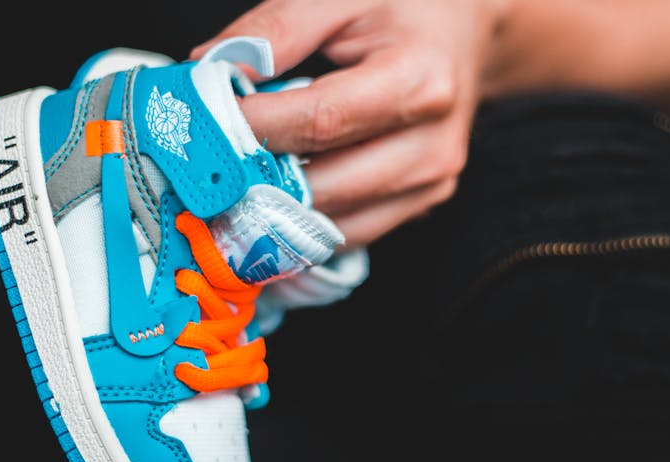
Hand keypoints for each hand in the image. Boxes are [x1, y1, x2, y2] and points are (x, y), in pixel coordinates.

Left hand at [192, 0, 503, 248]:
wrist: (466, 30)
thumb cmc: (404, 5)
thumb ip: (274, 31)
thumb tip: (207, 73)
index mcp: (419, 81)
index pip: (319, 122)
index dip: (255, 128)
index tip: (204, 124)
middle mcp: (433, 144)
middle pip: (325, 185)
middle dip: (257, 179)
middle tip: (204, 168)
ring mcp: (432, 182)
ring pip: (333, 222)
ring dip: (276, 210)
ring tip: (231, 184)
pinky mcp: (423, 203)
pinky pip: (350, 230)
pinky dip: (305, 221)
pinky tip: (273, 196)